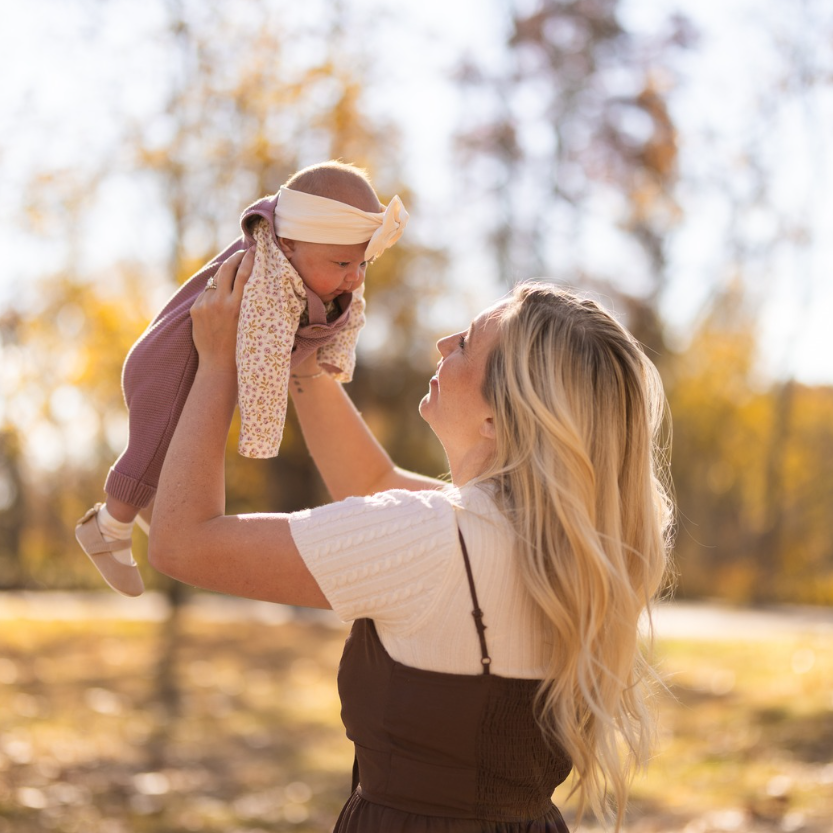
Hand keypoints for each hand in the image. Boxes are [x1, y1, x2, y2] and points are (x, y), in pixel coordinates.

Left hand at [190, 247, 253, 372]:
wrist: (218, 364)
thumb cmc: (242, 346)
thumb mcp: (251, 322)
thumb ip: (250, 302)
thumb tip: (253, 280)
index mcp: (238, 307)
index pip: (244, 274)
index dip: (250, 259)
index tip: (255, 250)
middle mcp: (221, 303)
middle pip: (227, 268)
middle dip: (236, 257)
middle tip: (243, 252)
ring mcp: (206, 305)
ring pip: (215, 279)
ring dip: (224, 274)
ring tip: (233, 272)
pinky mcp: (195, 309)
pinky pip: (206, 294)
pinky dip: (214, 292)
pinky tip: (220, 300)